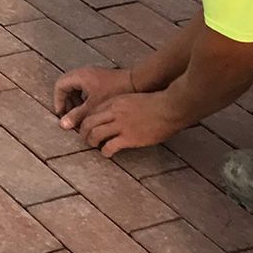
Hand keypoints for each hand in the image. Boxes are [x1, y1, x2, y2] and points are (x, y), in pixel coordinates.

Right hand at [53, 66, 133, 122]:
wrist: (136, 83)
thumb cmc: (114, 92)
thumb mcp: (93, 106)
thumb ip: (77, 115)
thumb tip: (63, 125)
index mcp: (79, 76)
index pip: (60, 86)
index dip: (58, 100)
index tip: (62, 114)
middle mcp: (83, 72)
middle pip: (66, 86)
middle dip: (66, 102)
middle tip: (70, 115)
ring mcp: (92, 74)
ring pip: (76, 87)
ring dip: (75, 101)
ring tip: (81, 114)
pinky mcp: (99, 78)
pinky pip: (84, 87)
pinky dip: (84, 98)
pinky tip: (91, 109)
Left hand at [73, 91, 187, 157]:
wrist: (169, 107)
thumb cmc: (156, 103)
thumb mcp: (132, 98)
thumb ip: (121, 105)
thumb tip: (114, 115)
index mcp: (114, 101)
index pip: (91, 111)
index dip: (86, 120)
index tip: (86, 126)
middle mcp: (114, 112)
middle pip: (88, 122)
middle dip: (83, 132)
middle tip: (84, 138)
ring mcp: (121, 125)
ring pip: (95, 133)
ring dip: (91, 141)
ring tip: (94, 146)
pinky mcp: (129, 137)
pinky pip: (110, 146)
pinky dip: (105, 151)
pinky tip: (107, 154)